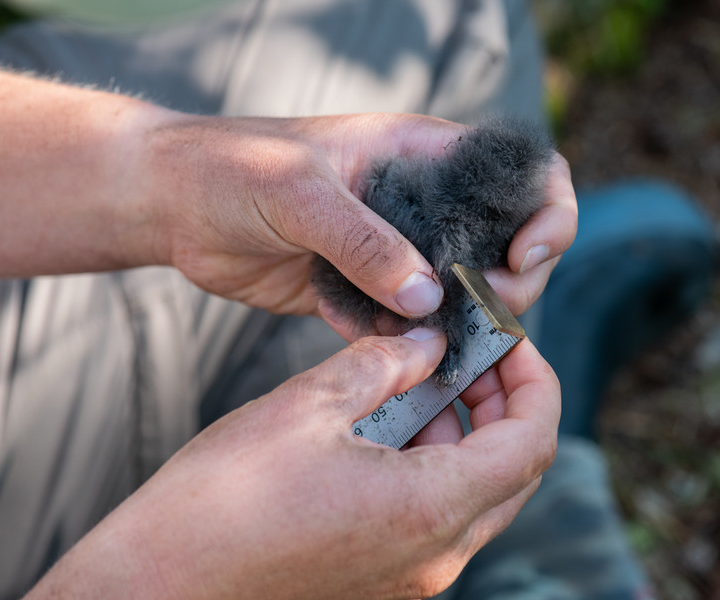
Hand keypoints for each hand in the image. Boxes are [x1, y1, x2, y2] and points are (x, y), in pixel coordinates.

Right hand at [26, 331, 559, 599]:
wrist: (153, 588)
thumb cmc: (218, 502)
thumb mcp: (306, 406)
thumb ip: (383, 365)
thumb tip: (428, 345)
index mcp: (429, 511)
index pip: (531, 442)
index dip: (535, 381)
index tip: (511, 341)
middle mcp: (435, 556)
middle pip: (512, 471)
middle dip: (502, 403)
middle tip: (468, 353)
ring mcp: (412, 577)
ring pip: (474, 494)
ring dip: (461, 433)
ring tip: (415, 382)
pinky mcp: (383, 581)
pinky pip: (435, 517)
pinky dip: (430, 465)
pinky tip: (385, 427)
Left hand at [146, 112, 576, 319]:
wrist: (172, 206)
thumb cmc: (231, 169)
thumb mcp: (300, 191)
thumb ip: (364, 241)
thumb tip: (429, 298)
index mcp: (423, 156)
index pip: (523, 174)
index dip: (547, 213)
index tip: (523, 256)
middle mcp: (422, 204)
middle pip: (506, 244)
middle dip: (509, 281)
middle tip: (476, 310)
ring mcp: (395, 250)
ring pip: (461, 292)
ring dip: (462, 322)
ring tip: (436, 340)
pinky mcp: (363, 291)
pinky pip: (408, 324)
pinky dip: (412, 343)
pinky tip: (394, 352)